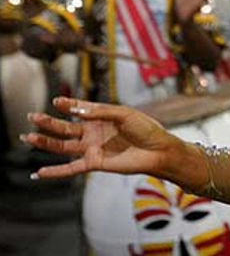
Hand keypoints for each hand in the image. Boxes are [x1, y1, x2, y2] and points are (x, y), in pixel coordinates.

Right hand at [22, 97, 179, 179]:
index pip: (79, 109)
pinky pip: (71, 168)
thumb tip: (77, 109)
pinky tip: (39, 172)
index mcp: (102, 117)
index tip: (56, 101)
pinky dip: (55, 171)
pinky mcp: (94, 163)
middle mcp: (94, 132)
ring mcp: (93, 148)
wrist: (158, 149)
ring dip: (45, 143)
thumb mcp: (124, 114)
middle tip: (32, 116)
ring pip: (63, 145)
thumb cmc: (146, 128)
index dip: (67, 104)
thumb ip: (101, 112)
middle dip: (48, 122)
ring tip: (28, 137)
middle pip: (65, 127)